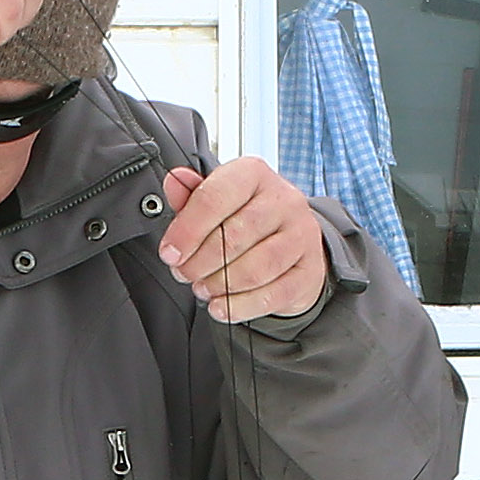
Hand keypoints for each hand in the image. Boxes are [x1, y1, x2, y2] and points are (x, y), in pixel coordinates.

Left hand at [155, 160, 330, 324]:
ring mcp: (302, 234)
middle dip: (200, 263)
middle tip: (185, 274)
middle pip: (234, 236)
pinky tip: (222, 306)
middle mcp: (283, 199)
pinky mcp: (310, 269)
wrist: (291, 242)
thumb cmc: (247, 219)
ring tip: (203, 288)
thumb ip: (192, 195)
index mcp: (253, 174)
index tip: (170, 253)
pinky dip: (240, 306)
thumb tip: (174, 181)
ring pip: (255, 268)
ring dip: (221, 285)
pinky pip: (273, 294)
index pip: (214, 197)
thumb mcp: (217, 202)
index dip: (187, 230)